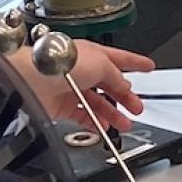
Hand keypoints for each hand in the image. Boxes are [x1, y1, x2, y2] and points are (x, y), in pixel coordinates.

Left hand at [12, 41, 149, 131]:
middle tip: (137, 107)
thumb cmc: (61, 62)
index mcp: (92, 54)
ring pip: (97, 103)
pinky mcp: (60, 106)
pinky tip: (103, 127)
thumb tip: (124, 86)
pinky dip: (94, 122)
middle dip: (125, 96)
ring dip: (112, 114)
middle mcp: (81, 70)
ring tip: (124, 124)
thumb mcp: (101, 63)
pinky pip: (82, 116)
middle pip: (109, 84)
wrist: (33, 79)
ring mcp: (70, 88)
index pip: (119, 58)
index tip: (148, 67)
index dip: (135, 62)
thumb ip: (116, 76)